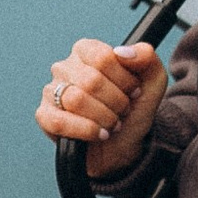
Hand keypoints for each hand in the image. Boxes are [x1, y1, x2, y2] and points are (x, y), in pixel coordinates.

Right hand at [36, 36, 164, 177]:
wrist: (124, 145)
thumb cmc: (133, 110)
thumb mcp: (152, 82)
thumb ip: (147, 58)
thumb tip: (123, 52)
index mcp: (86, 51)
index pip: (103, 57)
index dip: (124, 79)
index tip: (134, 92)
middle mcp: (65, 67)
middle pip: (91, 80)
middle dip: (116, 102)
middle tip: (123, 111)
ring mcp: (51, 91)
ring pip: (76, 100)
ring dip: (104, 117)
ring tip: (113, 123)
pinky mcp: (44, 116)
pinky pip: (59, 121)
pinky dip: (86, 130)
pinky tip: (100, 134)